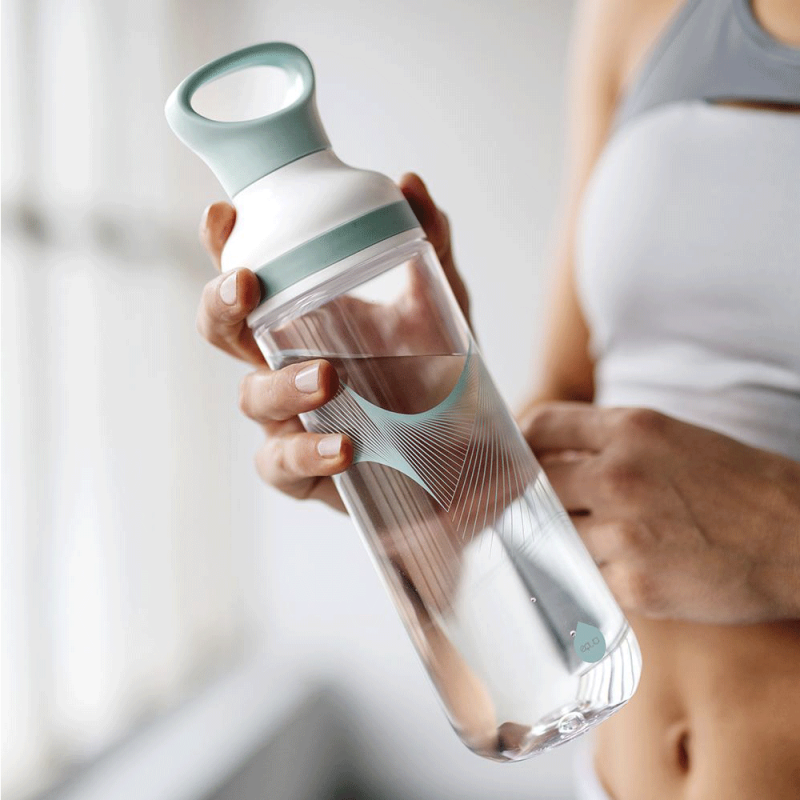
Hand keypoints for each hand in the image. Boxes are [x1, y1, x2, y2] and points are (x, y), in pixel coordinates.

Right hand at [196, 173, 467, 510]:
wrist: (466, 454)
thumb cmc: (436, 374)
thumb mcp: (440, 306)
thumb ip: (429, 246)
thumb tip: (410, 182)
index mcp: (304, 319)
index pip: (249, 278)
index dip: (223, 246)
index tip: (222, 215)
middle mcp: (284, 364)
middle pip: (223, 332)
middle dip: (220, 305)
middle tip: (246, 286)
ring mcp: (289, 419)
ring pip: (251, 398)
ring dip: (280, 384)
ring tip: (326, 377)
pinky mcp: (305, 472)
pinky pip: (283, 465)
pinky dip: (307, 453)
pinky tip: (345, 448)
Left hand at [521, 403, 799, 623]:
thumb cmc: (739, 486)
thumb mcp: (673, 438)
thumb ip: (609, 443)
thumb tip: (549, 458)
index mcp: (632, 429)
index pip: (542, 425)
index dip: (521, 443)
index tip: (516, 459)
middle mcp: (621, 475)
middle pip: (536, 485)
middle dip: (534, 498)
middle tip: (543, 509)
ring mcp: (625, 532)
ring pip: (555, 536)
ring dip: (565, 541)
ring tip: (597, 542)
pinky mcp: (634, 584)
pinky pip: (585, 578)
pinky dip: (593, 576)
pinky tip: (621, 569)